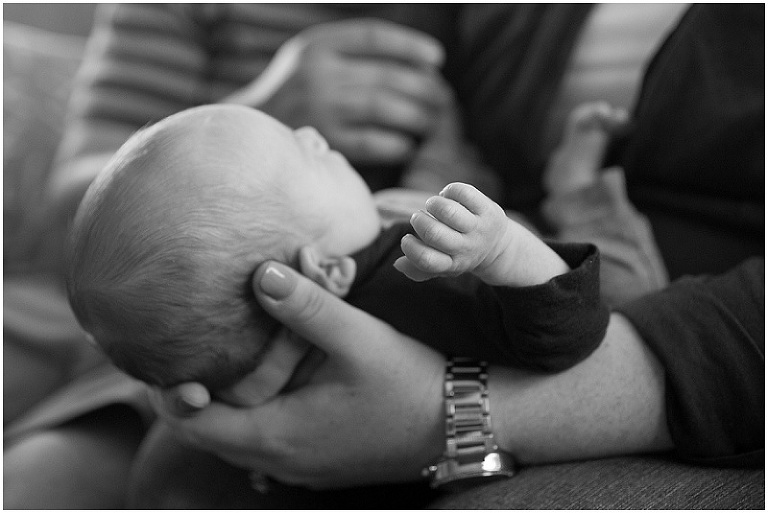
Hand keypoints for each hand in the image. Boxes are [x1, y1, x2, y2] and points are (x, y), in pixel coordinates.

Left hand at [153, 261, 445, 489]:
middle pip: (212, 437)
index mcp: (280, 436)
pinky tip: (270, 386)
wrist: (464, 421)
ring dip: (224, 410)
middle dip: (192, 400)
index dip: (171, 394)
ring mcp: (305, 469)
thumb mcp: (359, 338)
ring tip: (223, 365)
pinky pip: (268, 448)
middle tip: (190, 354)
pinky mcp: (323, 465)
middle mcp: (285, 462)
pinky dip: (253, 418)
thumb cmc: (411, 382)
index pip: (196, 426)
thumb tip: (260, 272)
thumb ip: (306, 307)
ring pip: (240, 444)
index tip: (172, 357)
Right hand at [226, 19, 450, 165]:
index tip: (437, 58)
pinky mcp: (322, 140)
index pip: (373, 37)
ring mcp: (319, 108)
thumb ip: (352, 52)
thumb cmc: (295, 93)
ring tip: (430, 123)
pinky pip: (372, 142)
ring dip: (416, 117)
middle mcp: (317, 72)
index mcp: (317, 45)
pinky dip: (397, 144)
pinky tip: (407, 146)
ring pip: (383, 107)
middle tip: (442, 101)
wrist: (250, 129)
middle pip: (386, 75)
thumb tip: (421, 65)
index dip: (411, 45)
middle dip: (424, 89)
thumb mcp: (312, 58)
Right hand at [394, 182, 511, 283]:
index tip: (407, 238)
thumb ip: (418, 268)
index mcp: (452, 264)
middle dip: (419, 221)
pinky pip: (464, 193)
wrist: (498, 246)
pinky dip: (449, 190)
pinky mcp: (487, 209)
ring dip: (433, 204)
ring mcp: (478, 228)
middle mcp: (466, 248)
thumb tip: (397, 264)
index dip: (411, 248)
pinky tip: (448, 196)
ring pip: (449, 212)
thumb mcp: (441, 266)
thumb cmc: (459, 254)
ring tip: (433, 206)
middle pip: (435, 234)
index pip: (427, 260)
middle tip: (419, 218)